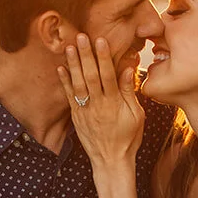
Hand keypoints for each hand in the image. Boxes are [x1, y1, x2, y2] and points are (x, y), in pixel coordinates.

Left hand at [57, 33, 144, 175]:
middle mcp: (98, 105)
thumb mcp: (136, 116)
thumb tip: (128, 69)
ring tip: (69, 46)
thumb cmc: (128, 138)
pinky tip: (61, 68)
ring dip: (73, 64)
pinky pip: (69, 97)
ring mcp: (85, 111)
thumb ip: (130, 92)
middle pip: (91, 76)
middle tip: (81, 36)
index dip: (103, 57)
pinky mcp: (77, 117)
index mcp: (115, 104)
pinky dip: (65, 82)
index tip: (100, 40)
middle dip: (86, 55)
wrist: (111, 162)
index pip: (108, 75)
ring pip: (78, 84)